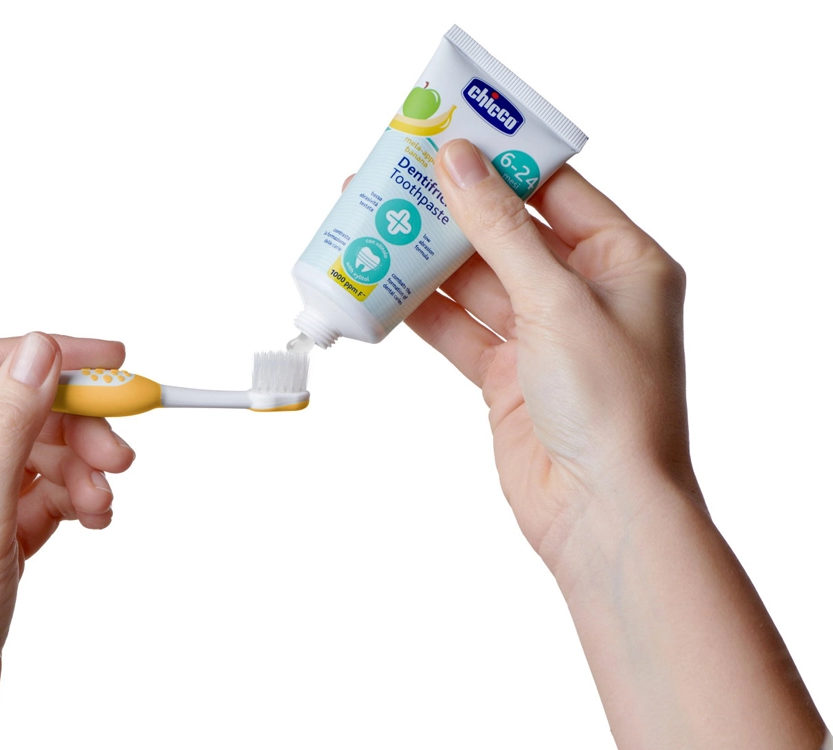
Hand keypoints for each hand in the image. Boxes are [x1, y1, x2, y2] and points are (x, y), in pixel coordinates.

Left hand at [0, 333, 135, 748]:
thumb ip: (9, 427)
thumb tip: (37, 349)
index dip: (52, 360)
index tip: (113, 360)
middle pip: (18, 413)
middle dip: (77, 428)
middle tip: (124, 452)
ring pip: (36, 453)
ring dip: (81, 469)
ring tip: (106, 502)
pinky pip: (40, 493)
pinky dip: (74, 499)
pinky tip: (93, 518)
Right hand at [407, 141, 825, 746]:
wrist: (600, 513)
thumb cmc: (612, 409)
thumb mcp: (556, 301)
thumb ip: (500, 230)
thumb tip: (457, 162)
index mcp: (623, 262)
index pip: (554, 189)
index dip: (498, 160)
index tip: (445, 134)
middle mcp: (584, 294)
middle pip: (503, 233)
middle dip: (446, 209)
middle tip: (390, 179)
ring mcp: (542, 336)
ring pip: (472, 281)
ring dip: (423, 259)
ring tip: (369, 226)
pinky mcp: (506, 375)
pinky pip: (456, 328)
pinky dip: (419, 311)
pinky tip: (380, 286)